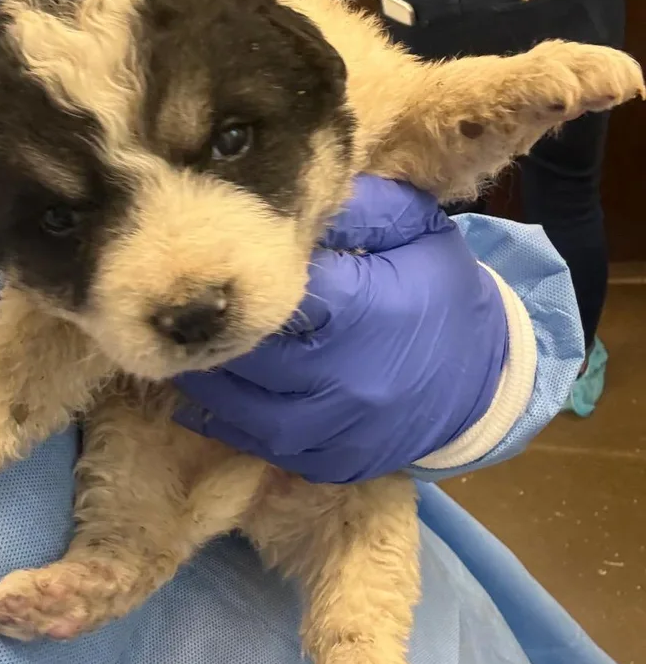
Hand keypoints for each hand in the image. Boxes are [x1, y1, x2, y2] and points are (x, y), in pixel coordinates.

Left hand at [173, 175, 507, 482]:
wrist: (486, 380)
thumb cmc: (444, 294)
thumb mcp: (417, 231)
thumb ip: (359, 208)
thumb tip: (293, 200)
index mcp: (363, 311)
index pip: (275, 294)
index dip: (236, 278)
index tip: (208, 262)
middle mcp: (345, 380)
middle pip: (249, 356)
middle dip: (212, 333)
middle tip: (177, 311)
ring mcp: (338, 431)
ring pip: (244, 412)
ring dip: (208, 383)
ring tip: (184, 352)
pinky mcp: (334, 463)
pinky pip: (265, 448)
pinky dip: (231, 424)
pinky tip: (210, 399)